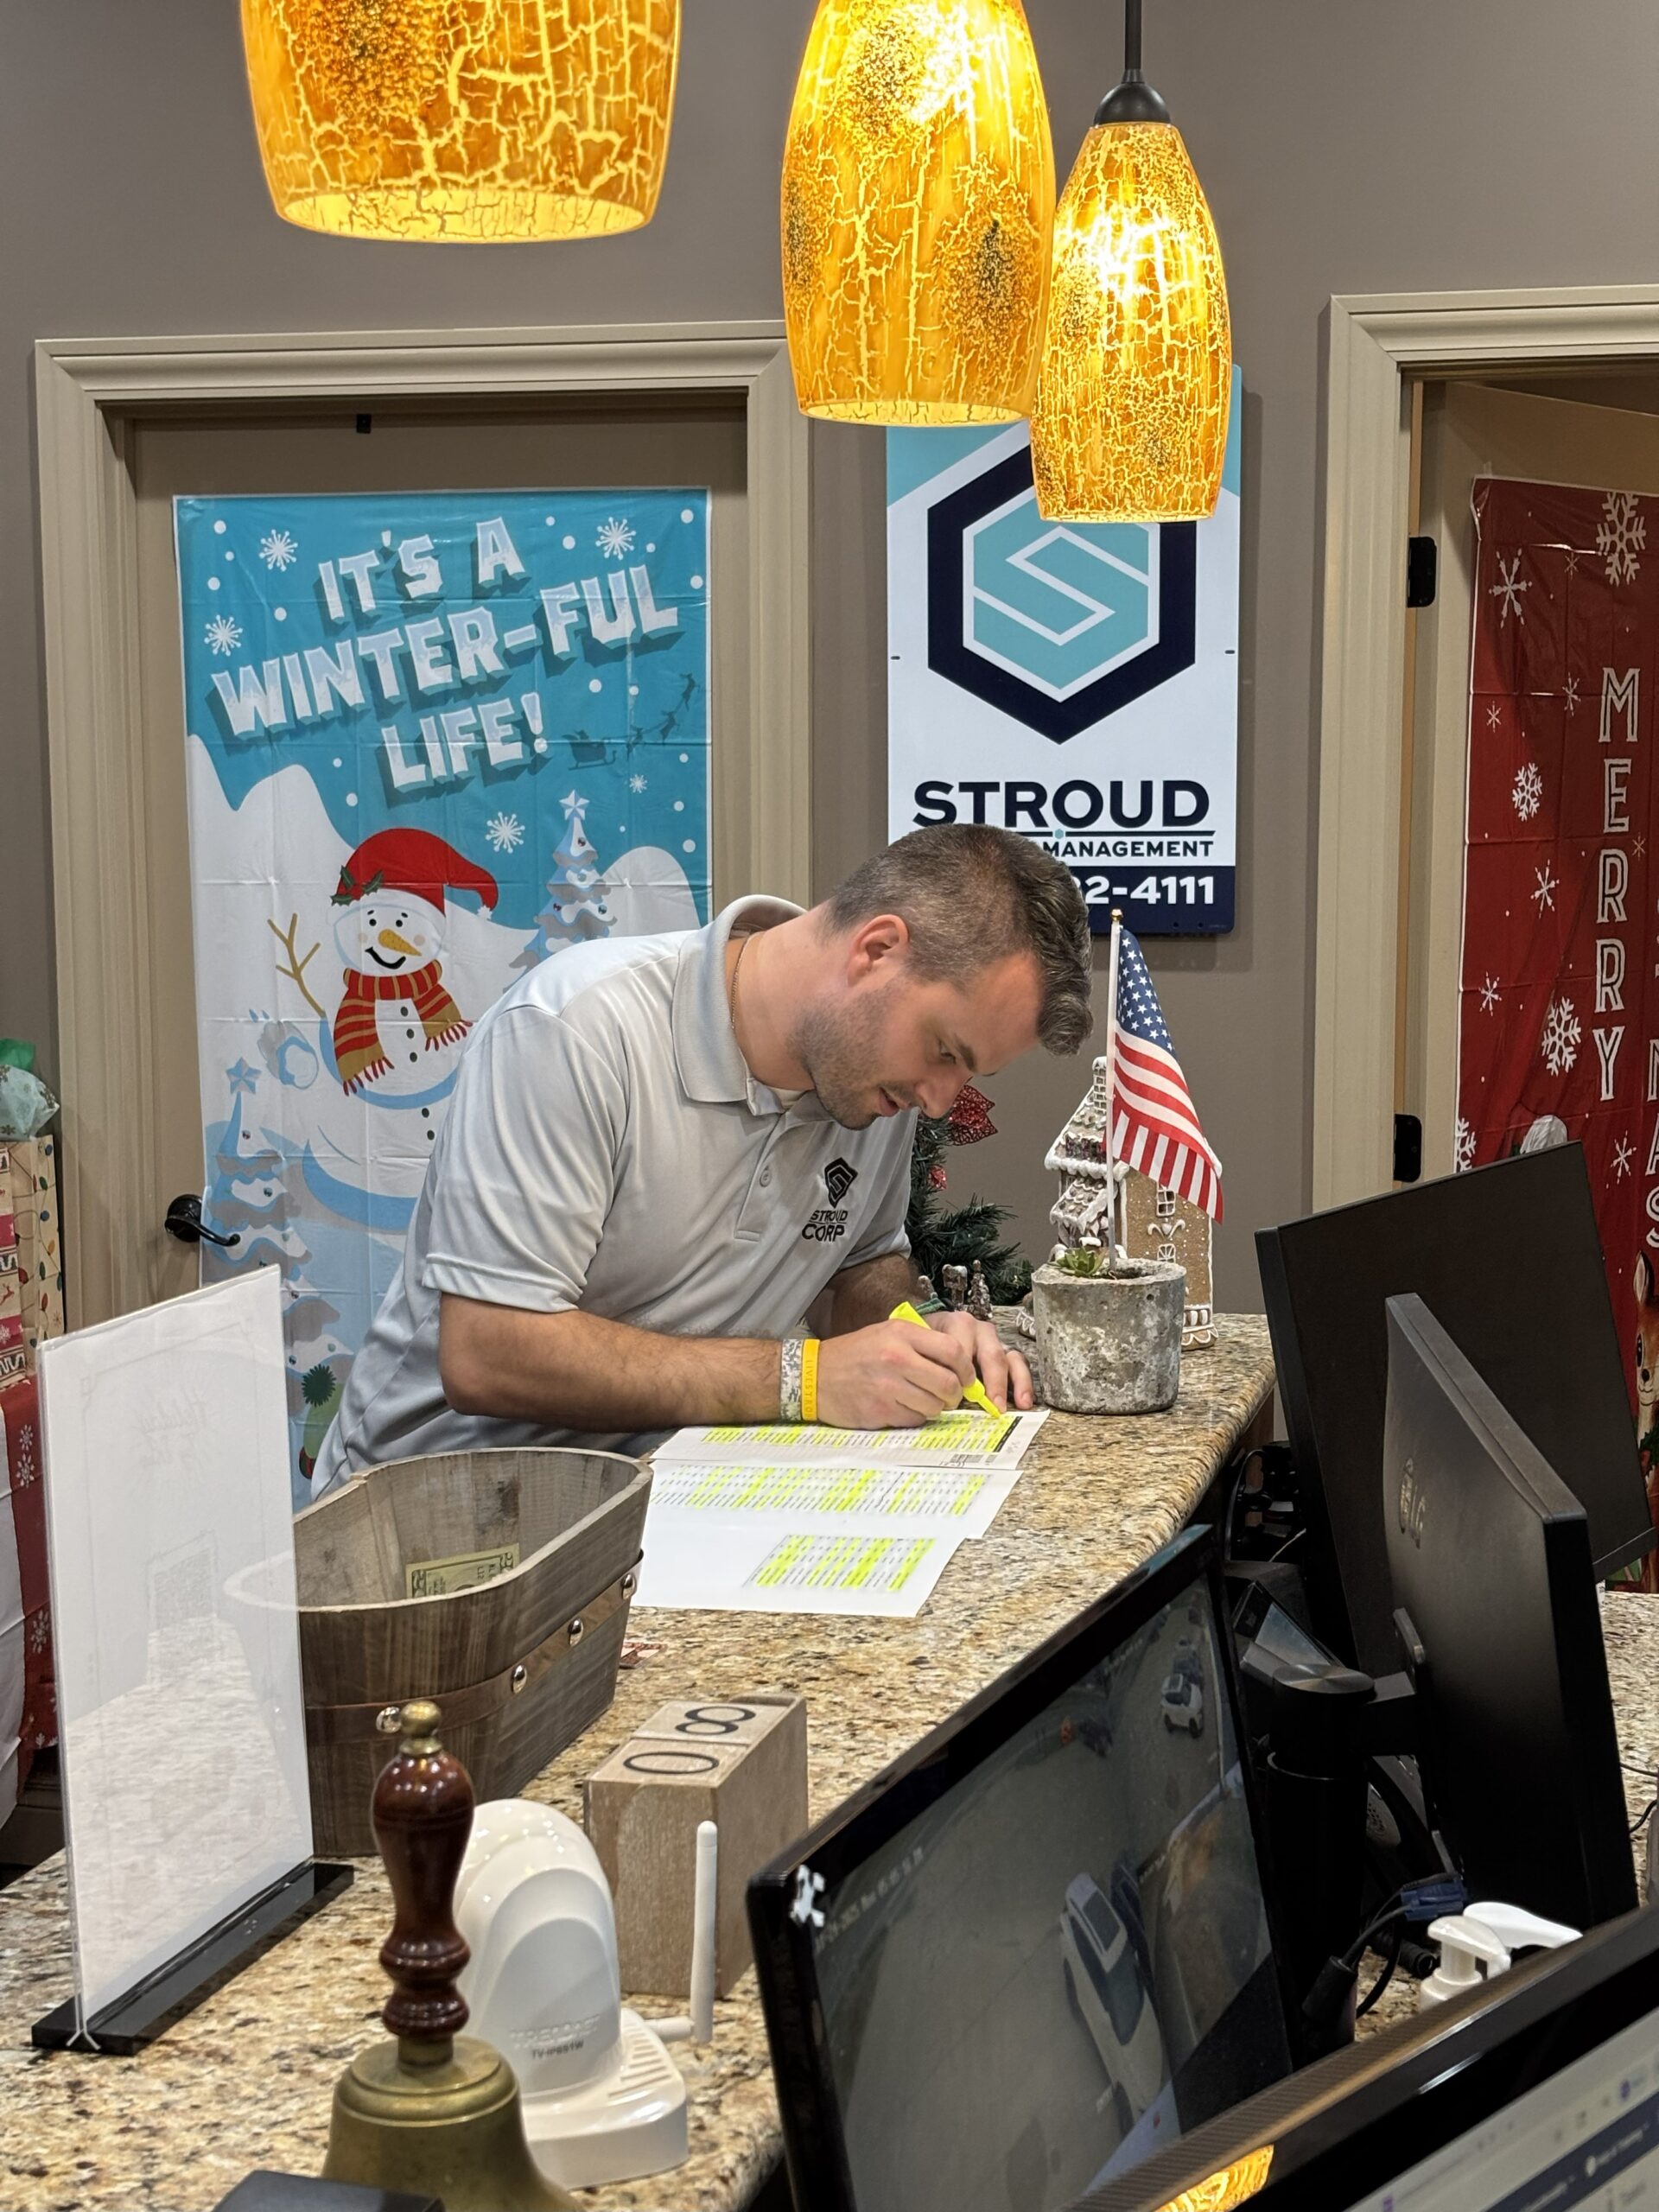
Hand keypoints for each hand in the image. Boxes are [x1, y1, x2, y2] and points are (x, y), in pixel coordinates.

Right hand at [816, 1320, 976, 1428]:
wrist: (814, 1376)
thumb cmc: (854, 1355)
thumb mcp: (886, 1333)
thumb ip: (920, 1343)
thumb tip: (958, 1364)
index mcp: (901, 1334)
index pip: (953, 1350)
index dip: (966, 1368)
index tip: (966, 1377)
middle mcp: (897, 1357)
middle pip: (948, 1383)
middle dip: (955, 1394)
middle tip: (950, 1396)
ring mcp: (888, 1386)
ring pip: (935, 1405)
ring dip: (934, 1407)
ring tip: (921, 1401)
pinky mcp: (881, 1410)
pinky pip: (915, 1419)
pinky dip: (915, 1417)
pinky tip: (901, 1407)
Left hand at [924, 1310, 1033, 1412]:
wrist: (927, 1335)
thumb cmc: (925, 1345)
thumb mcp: (920, 1348)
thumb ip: (928, 1364)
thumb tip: (937, 1392)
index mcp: (955, 1324)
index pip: (962, 1348)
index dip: (961, 1371)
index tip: (959, 1392)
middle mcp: (978, 1329)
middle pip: (990, 1353)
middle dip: (993, 1381)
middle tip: (992, 1404)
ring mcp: (993, 1340)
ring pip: (1009, 1357)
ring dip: (1015, 1382)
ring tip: (1018, 1403)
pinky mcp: (1004, 1351)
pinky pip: (1018, 1363)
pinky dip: (1023, 1382)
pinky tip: (1023, 1401)